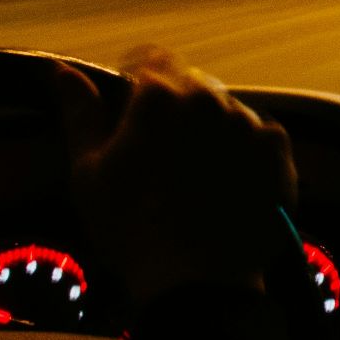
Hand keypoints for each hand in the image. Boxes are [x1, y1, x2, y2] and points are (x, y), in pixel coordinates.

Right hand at [55, 46, 295, 307]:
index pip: (151, 60)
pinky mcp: (278, 150)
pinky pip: (260, 136)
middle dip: (178, 107)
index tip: (134, 110)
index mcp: (159, 95)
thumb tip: (61, 70)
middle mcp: (209, 97)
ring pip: (228, 110)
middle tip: (163, 154)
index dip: (139, 81)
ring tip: (197, 177)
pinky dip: (246, 151)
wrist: (195, 279)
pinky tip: (228, 185)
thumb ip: (79, 112)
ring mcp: (248, 122)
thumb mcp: (88, 170)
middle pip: (192, 85)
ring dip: (213, 129)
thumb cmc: (129, 228)